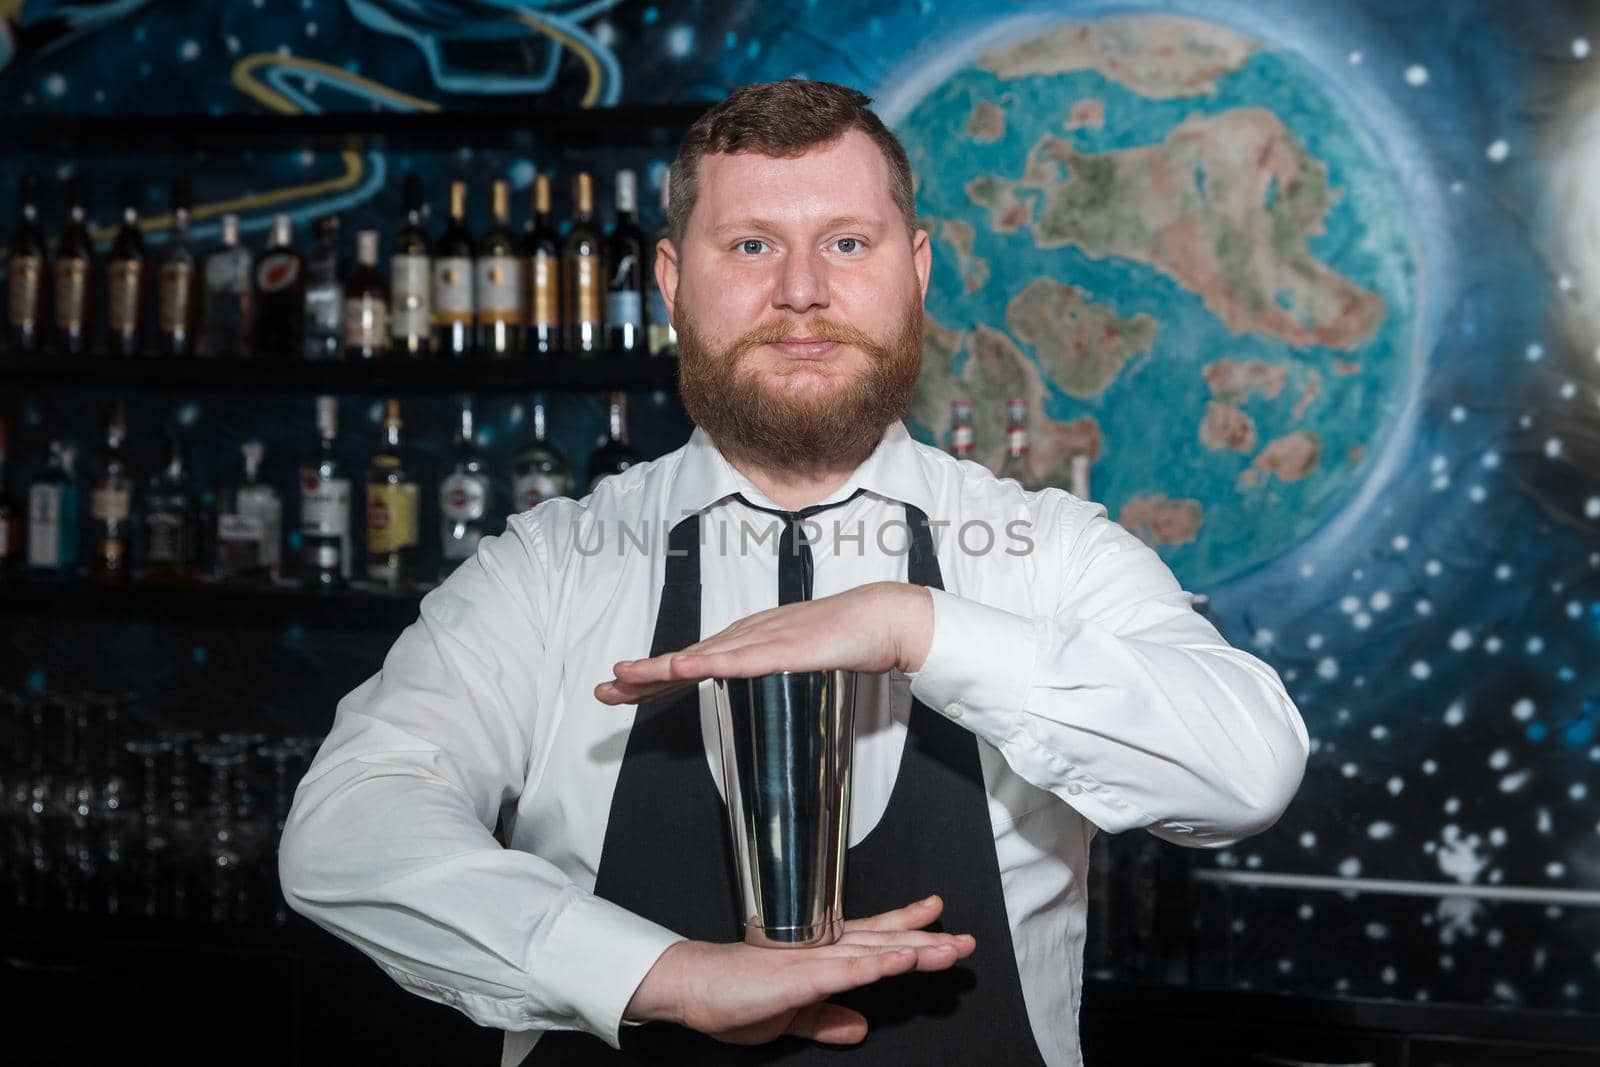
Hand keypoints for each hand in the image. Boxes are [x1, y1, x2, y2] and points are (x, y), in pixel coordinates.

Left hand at [596, 581, 933, 706]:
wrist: (880, 619)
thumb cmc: (842, 640)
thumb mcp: (795, 663)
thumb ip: (771, 675)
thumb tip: (754, 698)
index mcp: (746, 642)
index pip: (691, 662)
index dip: (654, 678)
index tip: (622, 691)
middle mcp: (745, 636)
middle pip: (685, 660)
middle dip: (642, 677)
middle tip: (605, 691)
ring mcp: (761, 640)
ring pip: (701, 658)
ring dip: (661, 669)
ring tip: (625, 679)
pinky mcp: (782, 649)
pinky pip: (738, 659)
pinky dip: (708, 665)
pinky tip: (683, 670)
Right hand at [624, 894, 973, 1044]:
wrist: (691, 989)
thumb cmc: (732, 997)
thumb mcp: (789, 1017)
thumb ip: (825, 1019)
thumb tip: (858, 1027)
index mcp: (820, 957)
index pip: (872, 938)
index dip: (906, 926)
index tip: (937, 915)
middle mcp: (821, 950)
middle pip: (884, 941)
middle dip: (927, 939)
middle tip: (966, 939)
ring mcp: (813, 960)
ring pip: (874, 952)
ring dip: (914, 948)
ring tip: (950, 948)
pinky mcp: (801, 976)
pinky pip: (848, 971)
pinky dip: (878, 963)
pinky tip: (904, 957)